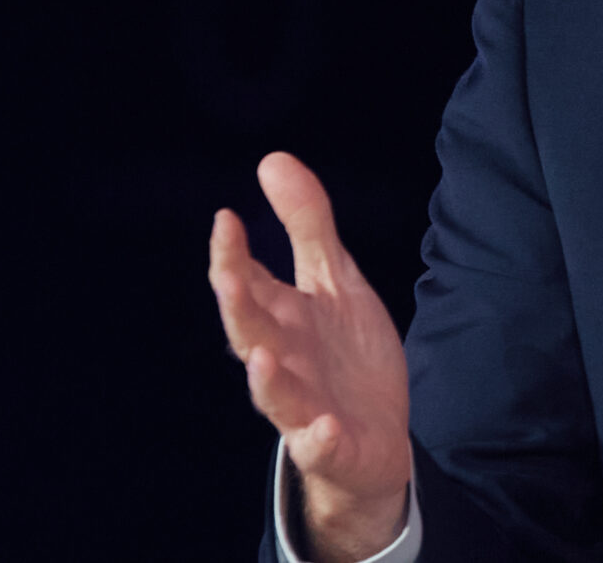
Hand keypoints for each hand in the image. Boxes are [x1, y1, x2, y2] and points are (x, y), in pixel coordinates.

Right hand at [210, 152, 411, 561]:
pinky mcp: (332, 444)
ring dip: (266, 379)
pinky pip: (321, 444)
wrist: (376, 433)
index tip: (226, 219)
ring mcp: (305, 405)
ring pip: (276, 394)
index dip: (232, 256)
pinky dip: (319, 438)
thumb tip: (272, 159)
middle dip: (238, 309)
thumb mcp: (334, 280)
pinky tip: (324, 427)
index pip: (247, 284)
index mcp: (283, 319)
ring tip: (261, 358)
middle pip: (252, 334)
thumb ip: (307, 224)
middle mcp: (285, 360)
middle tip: (229, 280)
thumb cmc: (343, 354)